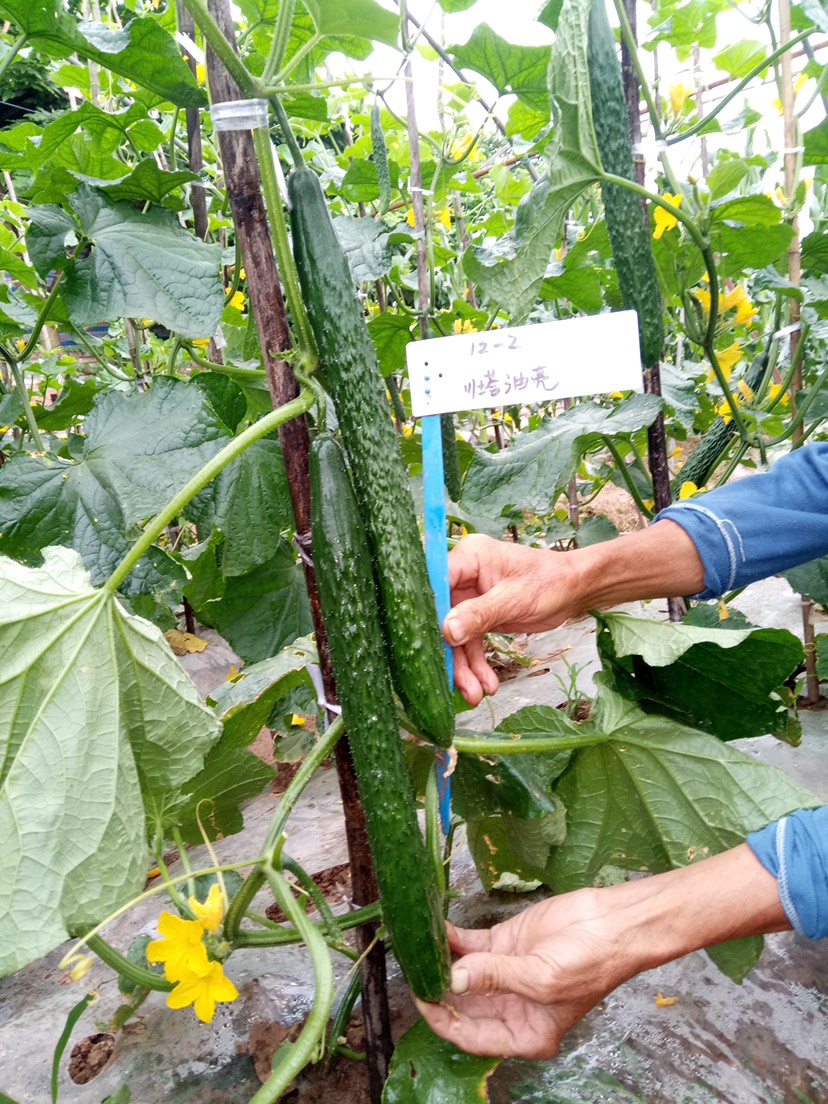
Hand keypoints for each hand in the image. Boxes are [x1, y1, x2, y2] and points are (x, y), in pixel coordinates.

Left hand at [415, 846, 788, 1059]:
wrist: (615, 922)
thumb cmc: (591, 962)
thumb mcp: (542, 979)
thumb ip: (495, 978)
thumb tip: (455, 981)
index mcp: (524, 1033)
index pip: (471, 1035)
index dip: (443, 1019)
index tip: (420, 996)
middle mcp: (511, 1007)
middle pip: (462, 1004)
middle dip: (435, 987)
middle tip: (408, 966)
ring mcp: (505, 972)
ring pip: (461, 971)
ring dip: (438, 960)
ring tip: (413, 945)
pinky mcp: (505, 943)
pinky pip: (469, 945)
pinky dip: (450, 937)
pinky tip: (432, 927)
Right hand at [442, 534, 578, 705]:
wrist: (574, 590)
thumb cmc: (550, 582)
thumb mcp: (515, 600)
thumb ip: (479, 614)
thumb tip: (446, 631)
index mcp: (469, 558)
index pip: (435, 584)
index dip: (428, 615)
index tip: (426, 646)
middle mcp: (464, 576)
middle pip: (443, 616)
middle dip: (452, 652)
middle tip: (458, 683)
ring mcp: (470, 597)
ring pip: (456, 635)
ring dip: (465, 667)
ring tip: (475, 694)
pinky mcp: (479, 616)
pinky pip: (471, 642)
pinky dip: (477, 664)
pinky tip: (486, 684)